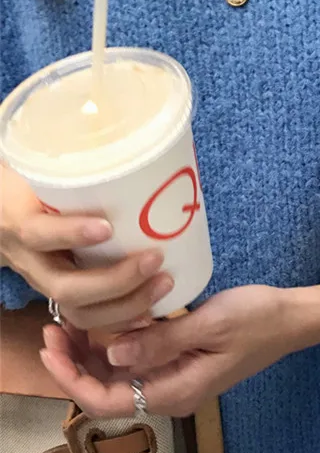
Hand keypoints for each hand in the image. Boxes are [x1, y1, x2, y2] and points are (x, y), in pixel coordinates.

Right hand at [0, 164, 173, 329]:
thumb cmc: (30, 181)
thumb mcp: (43, 166)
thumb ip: (82, 158)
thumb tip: (141, 133)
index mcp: (21, 221)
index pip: (38, 233)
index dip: (70, 233)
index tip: (106, 226)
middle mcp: (29, 258)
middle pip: (65, 287)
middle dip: (116, 281)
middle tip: (156, 259)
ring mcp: (45, 280)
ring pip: (78, 311)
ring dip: (126, 304)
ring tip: (165, 283)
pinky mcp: (62, 292)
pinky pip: (88, 317)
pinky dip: (122, 319)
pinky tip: (153, 311)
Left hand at [40, 285, 306, 417]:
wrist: (292, 320)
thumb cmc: (258, 319)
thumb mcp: (210, 324)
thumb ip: (162, 342)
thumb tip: (111, 354)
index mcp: (178, 391)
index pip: (107, 401)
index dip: (72, 378)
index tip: (52, 346)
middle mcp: (173, 394)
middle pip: (108, 390)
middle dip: (75, 363)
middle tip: (54, 324)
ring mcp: (178, 380)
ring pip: (122, 376)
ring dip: (94, 353)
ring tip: (73, 319)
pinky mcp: (183, 364)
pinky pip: (140, 362)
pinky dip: (119, 344)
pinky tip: (110, 319)